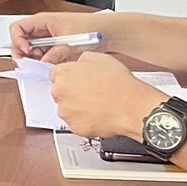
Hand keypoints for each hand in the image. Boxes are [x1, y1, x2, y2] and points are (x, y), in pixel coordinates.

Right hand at [8, 10, 110, 62]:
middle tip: (30, 63)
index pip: (17, 28)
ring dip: (36, 60)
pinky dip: (46, 63)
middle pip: (22, 41)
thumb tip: (43, 63)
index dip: (17, 40)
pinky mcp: (56, 48)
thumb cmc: (91, 27)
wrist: (108, 32)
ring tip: (46, 63)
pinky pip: (44, 57)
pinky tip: (54, 64)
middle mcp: (43, 29)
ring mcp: (49, 39)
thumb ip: (54, 53)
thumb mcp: (69, 40)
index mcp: (42, 20)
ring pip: (32, 51)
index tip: (26, 51)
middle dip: (24, 53)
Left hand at [48, 51, 162, 140]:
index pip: (55, 74)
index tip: (75, 80)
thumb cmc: (119, 84)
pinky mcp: (74, 127)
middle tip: (90, 92)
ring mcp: (66, 111)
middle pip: (60, 92)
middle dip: (71, 92)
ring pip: (67, 109)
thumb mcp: (100, 58)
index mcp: (64, 73)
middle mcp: (60, 92)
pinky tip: (97, 114)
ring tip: (96, 104)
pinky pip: (76, 123)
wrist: (131, 107)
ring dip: (77, 107)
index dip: (69, 77)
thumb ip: (82, 60)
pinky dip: (84, 120)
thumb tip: (79, 63)